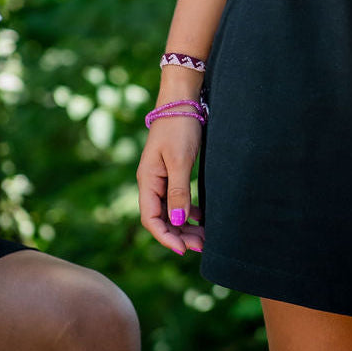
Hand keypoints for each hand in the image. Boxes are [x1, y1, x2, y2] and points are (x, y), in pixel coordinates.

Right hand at [137, 115, 204, 255]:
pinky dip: (187, 210)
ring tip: (204, 236)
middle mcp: (151, 182)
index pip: (151, 219)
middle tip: (202, 245)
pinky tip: (200, 216)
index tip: (184, 249)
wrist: (182, 100)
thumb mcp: (180, 160)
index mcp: (147, 181)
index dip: (166, 237)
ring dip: (184, 225)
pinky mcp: (172, 171)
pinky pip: (176, 199)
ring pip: (170, 210)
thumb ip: (178, 191)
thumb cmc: (179, 127)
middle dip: (179, 234)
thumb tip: (178, 221)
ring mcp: (161, 177)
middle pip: (161, 218)